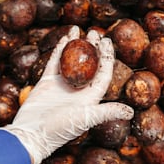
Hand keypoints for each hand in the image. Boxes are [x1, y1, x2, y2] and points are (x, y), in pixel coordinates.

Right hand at [2, 25, 133, 163]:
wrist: (32, 133)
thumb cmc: (60, 129)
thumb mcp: (87, 118)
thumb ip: (107, 112)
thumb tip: (131, 112)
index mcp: (90, 96)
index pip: (103, 73)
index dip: (107, 57)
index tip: (107, 41)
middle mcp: (78, 89)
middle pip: (88, 64)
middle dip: (92, 48)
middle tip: (94, 32)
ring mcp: (62, 84)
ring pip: (71, 60)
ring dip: (76, 45)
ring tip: (79, 30)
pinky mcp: (48, 81)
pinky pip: (55, 61)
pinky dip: (59, 49)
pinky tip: (64, 37)